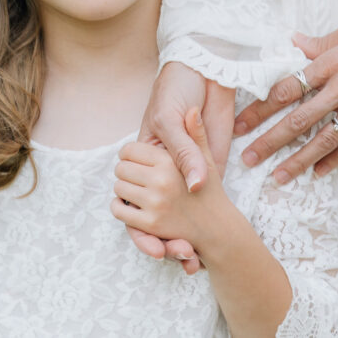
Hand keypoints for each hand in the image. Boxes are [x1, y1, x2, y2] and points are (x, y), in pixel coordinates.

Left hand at [113, 108, 230, 259]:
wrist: (220, 228)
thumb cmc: (212, 191)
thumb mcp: (207, 158)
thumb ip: (196, 134)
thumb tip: (193, 110)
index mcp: (171, 162)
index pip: (129, 150)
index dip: (130, 155)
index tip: (138, 161)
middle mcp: (162, 181)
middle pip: (121, 168)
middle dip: (127, 171)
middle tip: (137, 175)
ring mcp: (156, 203)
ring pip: (118, 187)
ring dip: (124, 188)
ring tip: (136, 188)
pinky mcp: (151, 224)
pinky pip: (119, 210)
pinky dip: (120, 207)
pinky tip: (131, 204)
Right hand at [131, 63, 234, 271]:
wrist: (204, 71)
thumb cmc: (177, 90)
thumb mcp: (172, 121)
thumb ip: (183, 153)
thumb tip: (194, 187)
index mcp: (142, 160)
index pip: (131, 204)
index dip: (139, 229)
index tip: (156, 249)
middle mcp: (160, 171)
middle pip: (152, 218)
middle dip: (163, 241)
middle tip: (180, 255)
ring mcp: (184, 172)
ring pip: (174, 217)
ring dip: (180, 240)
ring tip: (191, 258)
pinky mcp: (207, 168)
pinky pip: (200, 200)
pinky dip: (200, 226)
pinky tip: (203, 247)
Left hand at [235, 8, 337, 180]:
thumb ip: (322, 41)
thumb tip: (294, 43)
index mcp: (333, 61)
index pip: (287, 87)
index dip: (261, 107)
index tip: (241, 121)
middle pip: (299, 119)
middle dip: (270, 141)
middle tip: (248, 158)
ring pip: (325, 138)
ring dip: (299, 160)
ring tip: (278, 177)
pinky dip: (337, 160)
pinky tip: (319, 173)